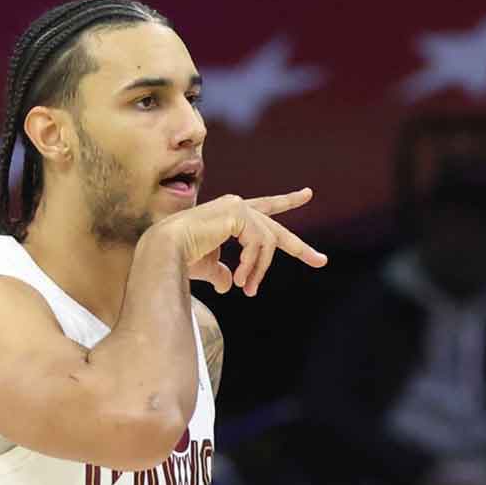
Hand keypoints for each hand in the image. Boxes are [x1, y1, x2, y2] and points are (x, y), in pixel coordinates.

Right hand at [154, 187, 327, 295]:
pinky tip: (239, 279)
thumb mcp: (206, 267)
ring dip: (258, 271)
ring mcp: (238, 206)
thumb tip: (228, 285)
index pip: (264, 207)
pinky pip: (258, 245)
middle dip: (300, 247)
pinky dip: (252, 265)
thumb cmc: (181, 258)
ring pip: (267, 244)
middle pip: (275, 229)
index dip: (286, 202)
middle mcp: (237, 205)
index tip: (307, 195)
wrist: (164, 251)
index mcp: (230, 214)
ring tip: (247, 290)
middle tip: (321, 261)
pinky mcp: (238, 213)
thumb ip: (220, 271)